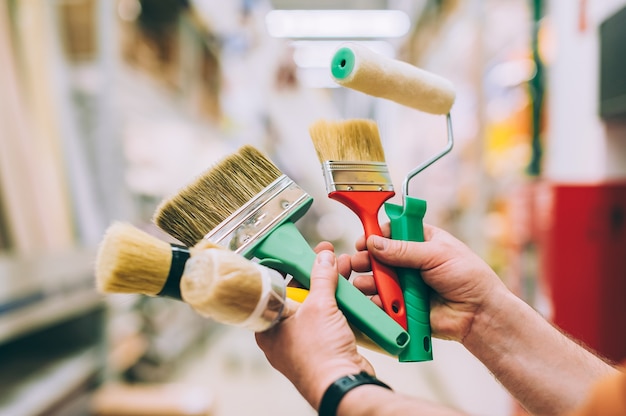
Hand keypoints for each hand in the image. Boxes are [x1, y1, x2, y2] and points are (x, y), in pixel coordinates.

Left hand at [255, 247, 373, 408]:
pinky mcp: (325, 347)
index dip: (292, 267)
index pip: (277, 288)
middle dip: (318, 275)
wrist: (343, 385)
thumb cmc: (318, 355)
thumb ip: (322, 278)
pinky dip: (341, 306)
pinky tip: (352, 290)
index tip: (305, 253)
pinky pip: (331, 320)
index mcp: (270, 325)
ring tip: (345, 267)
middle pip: (300, 295)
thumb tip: (324, 259)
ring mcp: (306, 341)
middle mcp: (284, 334)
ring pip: (318, 307)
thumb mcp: (319, 306)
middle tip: (330, 257)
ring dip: (333, 287)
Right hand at [351, 223, 506, 342]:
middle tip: (358, 261)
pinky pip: (384, 302)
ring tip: (363, 283)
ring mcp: (406, 284)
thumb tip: (375, 243)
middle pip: (380, 256)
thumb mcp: (436, 254)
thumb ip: (404, 250)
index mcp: (422, 241)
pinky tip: (374, 301)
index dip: (378, 234)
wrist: (479, 314)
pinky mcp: (403, 305)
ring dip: (368, 280)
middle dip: (367, 258)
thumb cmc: (469, 277)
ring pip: (379, 279)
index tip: (366, 238)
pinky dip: (377, 302)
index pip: (393, 231)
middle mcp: (411, 261)